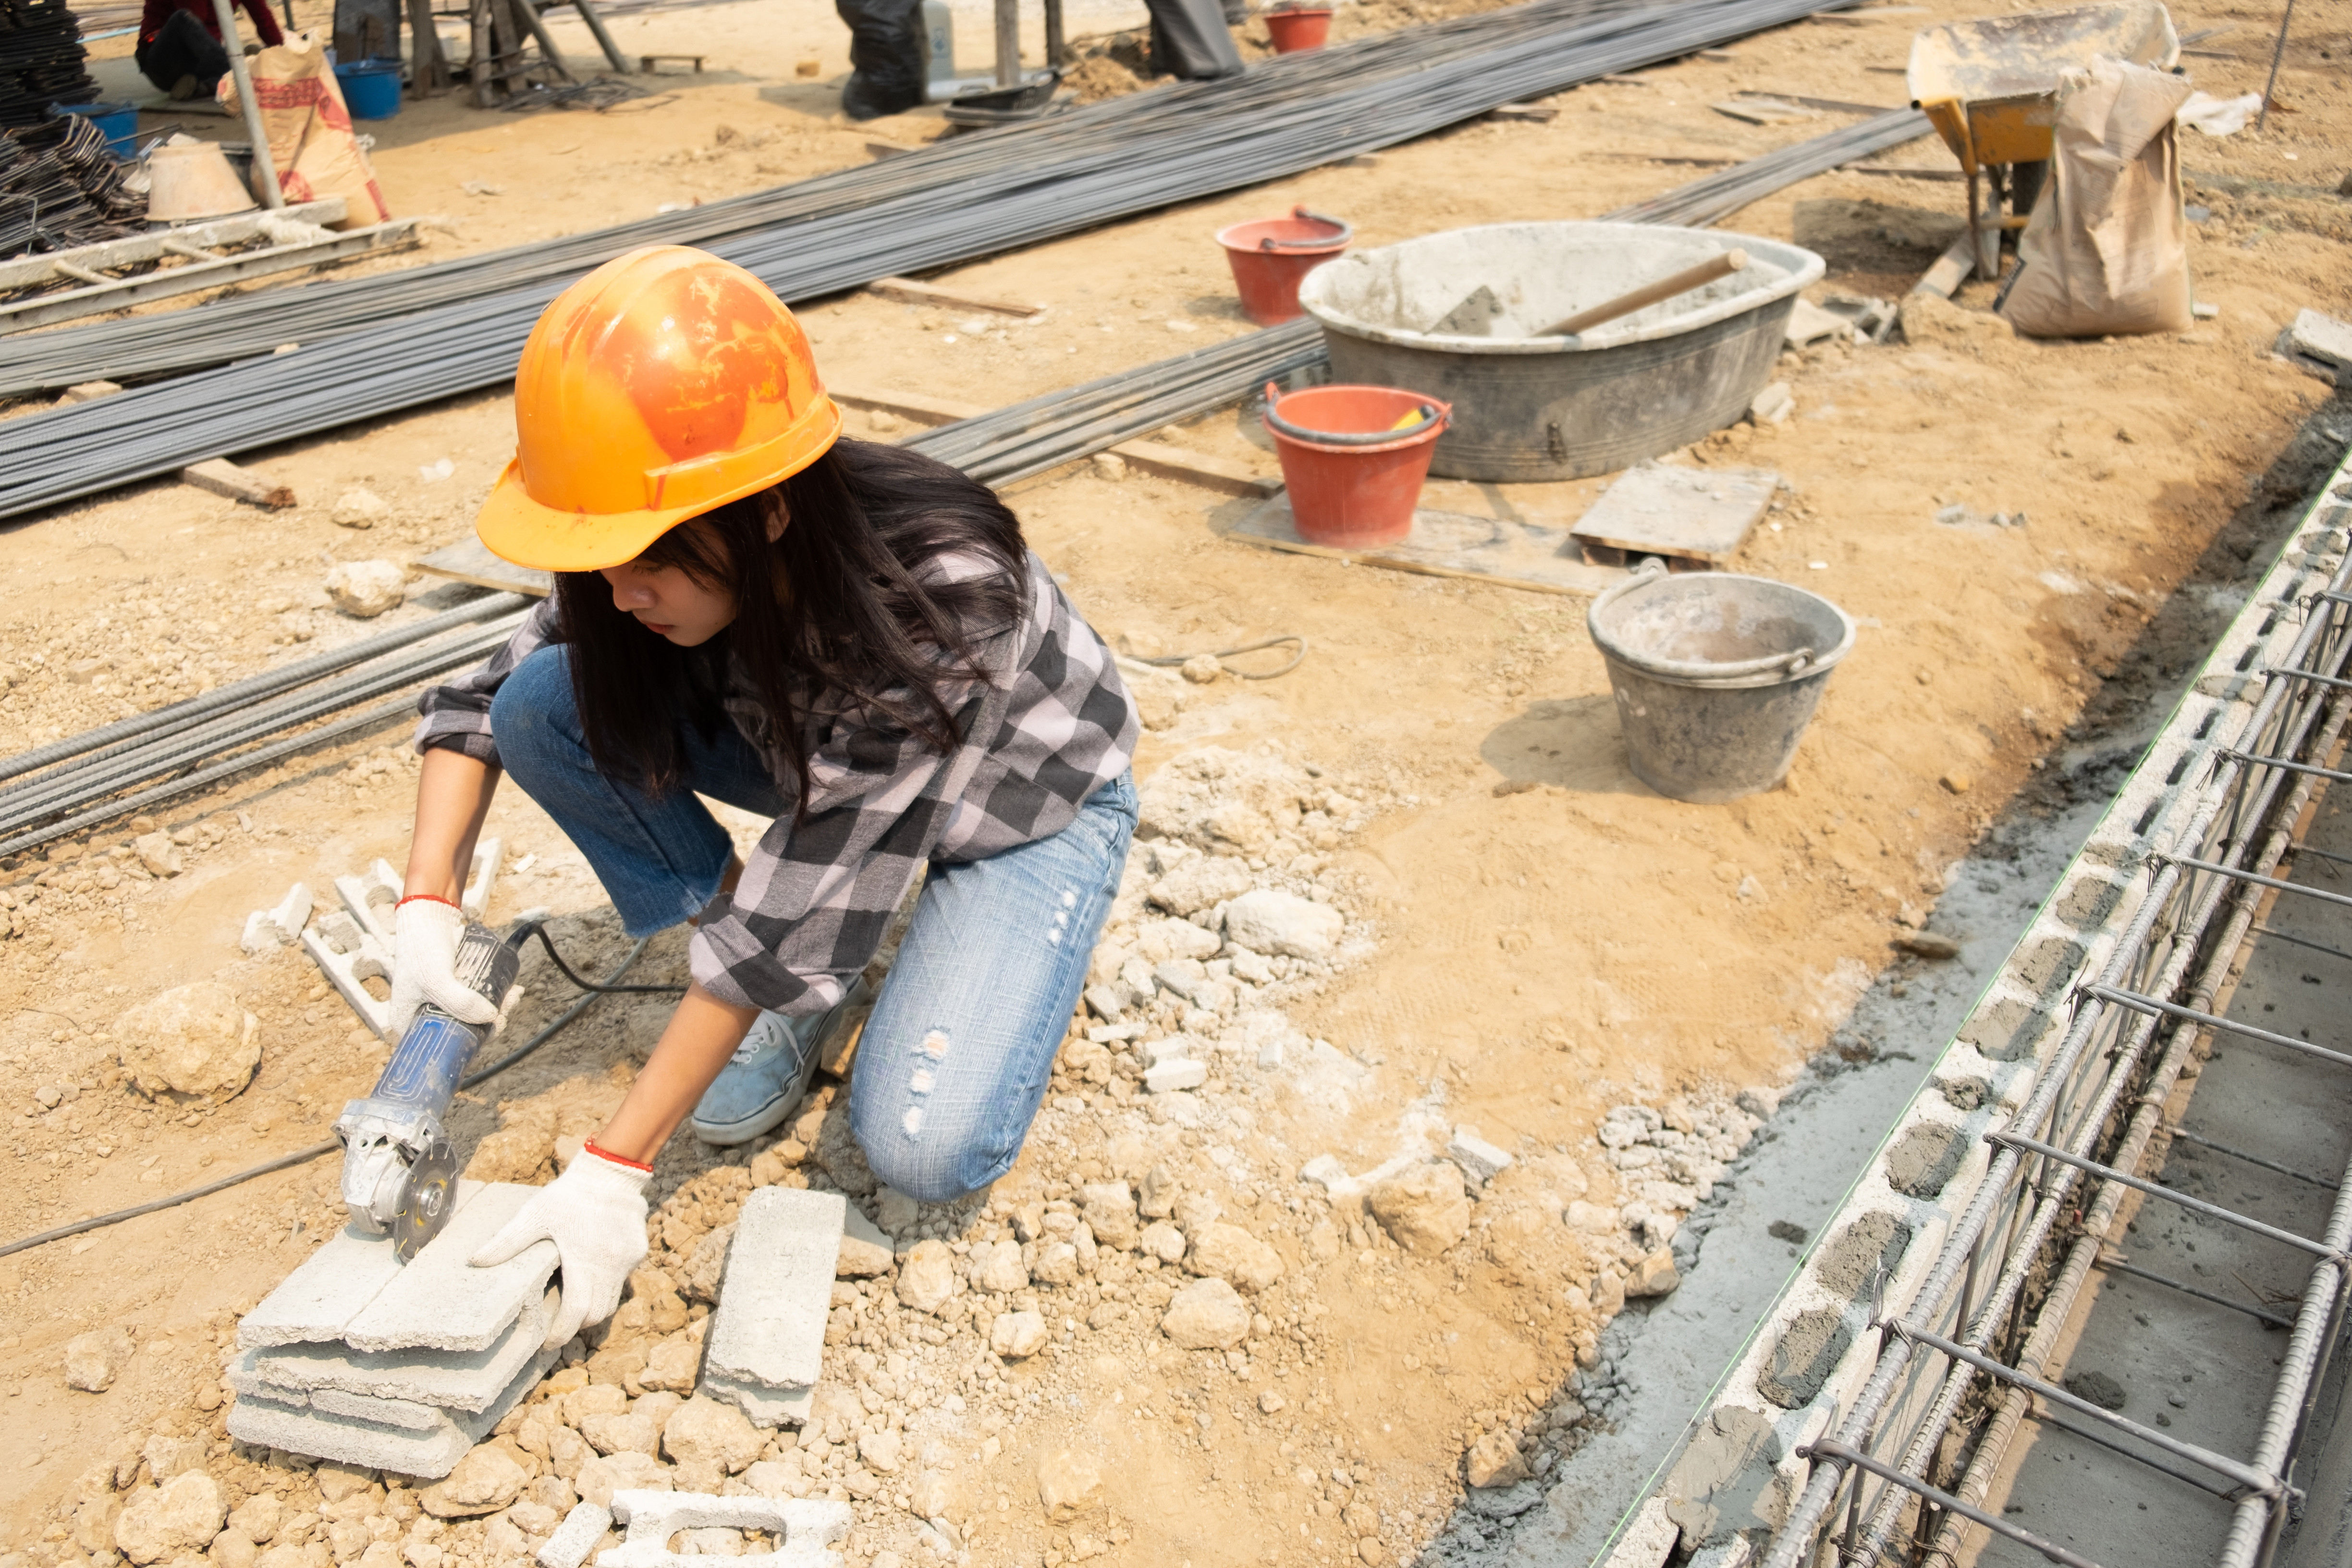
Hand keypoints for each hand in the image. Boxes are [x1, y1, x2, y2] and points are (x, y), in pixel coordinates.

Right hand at [388, 897, 499, 1036]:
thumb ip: (460, 1002)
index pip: (440, 1046)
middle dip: (489, 1023)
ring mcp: (441, 1002)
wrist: (429, 917)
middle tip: (506, 1010)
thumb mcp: (436, 980)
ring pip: (474, 1015)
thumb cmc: (422, 950)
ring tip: (512, 995)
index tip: (491, 1030)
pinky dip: (495, 996)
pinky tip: (510, 990)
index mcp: (407, 1024)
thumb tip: (491, 1018)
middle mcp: (423, 1017)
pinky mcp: (456, 988)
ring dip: (497, 1009)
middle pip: (462, 1031)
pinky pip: (477, 999)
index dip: (469, 1044)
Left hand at [469, 1145, 650, 1348]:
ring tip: (574, 1303)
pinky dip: (607, 1283)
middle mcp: (610, 1266)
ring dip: (593, 1307)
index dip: (562, 1332)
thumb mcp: (534, 1215)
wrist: (611, 1170)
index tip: (548, 1343)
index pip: (577, 1312)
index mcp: (583, 1261)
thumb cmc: (569, 1195)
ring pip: (612, 1300)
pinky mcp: (637, 1251)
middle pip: (597, 1314)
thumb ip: (507, 1242)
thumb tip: (475, 1262)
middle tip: (558, 1324)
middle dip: (577, 1324)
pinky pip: (622, 1278)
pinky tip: (593, 1270)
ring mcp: (627, 1260)